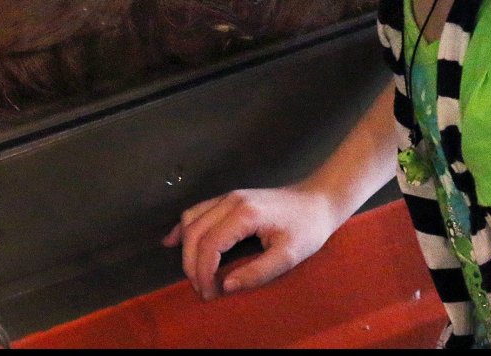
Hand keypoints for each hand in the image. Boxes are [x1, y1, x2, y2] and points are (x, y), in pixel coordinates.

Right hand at [162, 184, 337, 300]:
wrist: (318, 200)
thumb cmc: (307, 228)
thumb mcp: (290, 256)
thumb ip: (258, 272)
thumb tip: (227, 286)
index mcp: (244, 214)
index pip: (210, 244)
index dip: (204, 272)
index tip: (210, 294)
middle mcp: (230, 201)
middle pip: (195, 232)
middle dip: (192, 264)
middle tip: (202, 290)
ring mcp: (227, 196)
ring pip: (191, 219)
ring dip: (186, 248)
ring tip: (194, 274)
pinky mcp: (229, 198)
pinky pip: (197, 211)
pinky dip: (183, 228)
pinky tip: (173, 241)